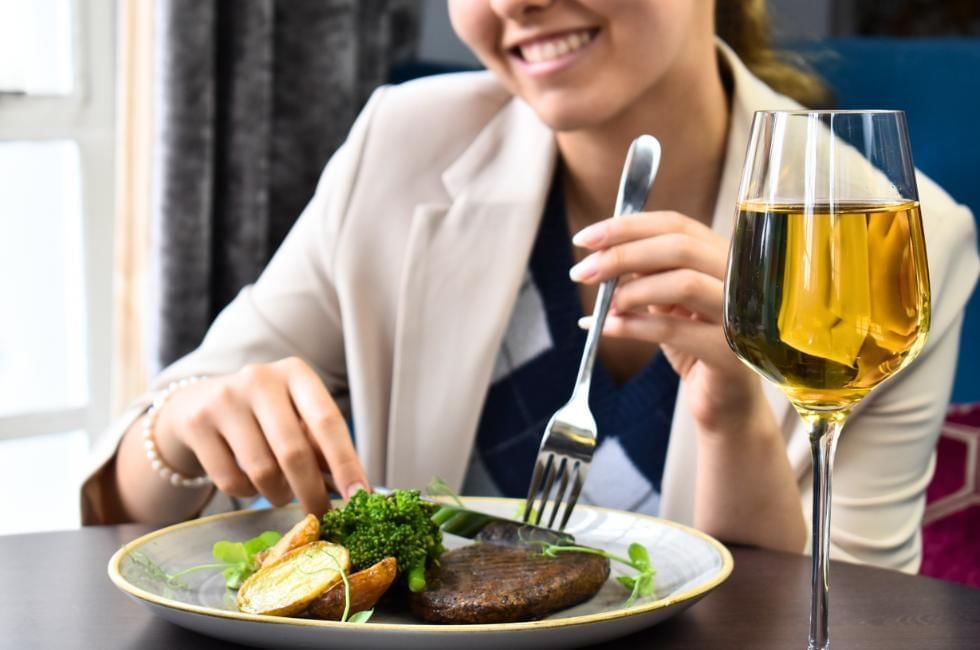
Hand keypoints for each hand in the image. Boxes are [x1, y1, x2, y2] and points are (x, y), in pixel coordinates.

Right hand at [152, 357, 366, 515]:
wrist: (195, 403)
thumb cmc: (263, 415)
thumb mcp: (295, 416)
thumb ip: (320, 445)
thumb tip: (353, 491)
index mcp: (296, 373)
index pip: (328, 421)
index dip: (345, 462)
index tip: (359, 495)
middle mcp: (260, 379)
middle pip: (294, 451)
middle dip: (312, 491)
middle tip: (321, 516)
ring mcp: (225, 399)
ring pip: (263, 470)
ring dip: (278, 494)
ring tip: (281, 492)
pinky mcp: (197, 424)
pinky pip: (231, 480)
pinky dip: (247, 493)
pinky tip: (249, 483)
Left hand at [571, 211, 766, 433]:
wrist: (725, 403)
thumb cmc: (695, 345)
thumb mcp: (668, 301)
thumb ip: (647, 272)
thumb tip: (604, 250)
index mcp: (724, 256)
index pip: (675, 224)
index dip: (626, 227)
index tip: (585, 239)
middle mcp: (741, 278)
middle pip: (678, 247)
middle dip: (621, 255)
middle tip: (582, 272)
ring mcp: (741, 314)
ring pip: (682, 283)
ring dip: (630, 291)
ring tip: (604, 305)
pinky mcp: (731, 352)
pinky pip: (673, 330)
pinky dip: (631, 327)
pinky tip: (604, 328)